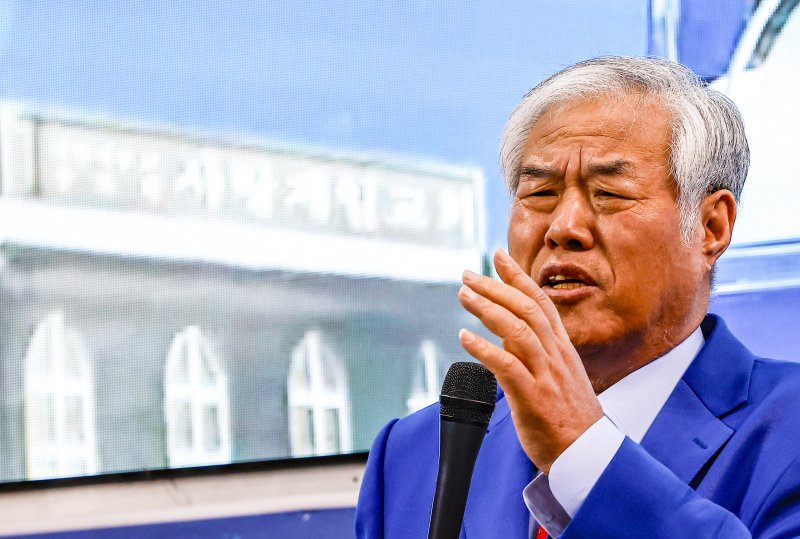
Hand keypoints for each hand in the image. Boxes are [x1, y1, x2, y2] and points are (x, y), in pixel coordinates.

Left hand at [458, 249, 602, 473]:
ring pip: (516, 330)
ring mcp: (545, 374)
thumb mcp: (557, 376)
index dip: (518, 276)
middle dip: (495, 287)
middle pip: (525, 309)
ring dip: (486, 309)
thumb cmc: (569, 418)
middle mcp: (555, 355)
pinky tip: (464, 337)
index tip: (498, 256)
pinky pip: (506, 366)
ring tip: (463, 296)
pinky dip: (484, 349)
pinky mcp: (533, 396)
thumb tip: (504, 335)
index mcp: (562, 348)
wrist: (589, 455)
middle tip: (467, 275)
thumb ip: (533, 353)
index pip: (540, 301)